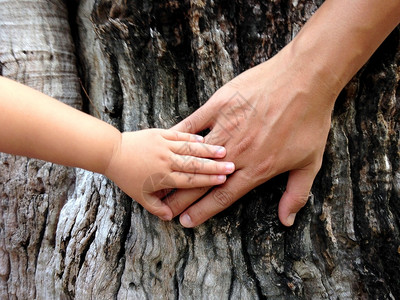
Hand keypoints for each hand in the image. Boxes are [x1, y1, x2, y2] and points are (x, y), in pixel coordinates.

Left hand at [104, 128, 234, 220]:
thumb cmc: (126, 176)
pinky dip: (191, 137)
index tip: (223, 179)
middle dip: (214, 165)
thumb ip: (157, 207)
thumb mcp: (139, 196)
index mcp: (163, 176)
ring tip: (222, 151)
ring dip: (207, 150)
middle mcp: (166, 161)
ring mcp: (163, 145)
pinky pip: (178, 135)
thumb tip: (171, 218)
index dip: (207, 180)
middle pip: (194, 164)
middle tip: (230, 165)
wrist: (112, 152)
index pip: (190, 180)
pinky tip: (203, 138)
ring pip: (189, 148)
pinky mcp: (159, 133)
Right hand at [166, 46, 338, 226]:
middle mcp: (237, 153)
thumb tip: (287, 221)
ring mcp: (226, 128)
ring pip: (195, 157)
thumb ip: (296, 194)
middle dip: (181, 198)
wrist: (305, 79)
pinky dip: (179, 135)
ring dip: (176, 172)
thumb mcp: (311, 163)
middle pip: (202, 181)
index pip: (223, 196)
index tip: (186, 221)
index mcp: (257, 168)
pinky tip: (166, 144)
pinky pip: (194, 124)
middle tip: (164, 210)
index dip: (203, 211)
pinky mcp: (220, 105)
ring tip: (159, 183)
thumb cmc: (311, 120)